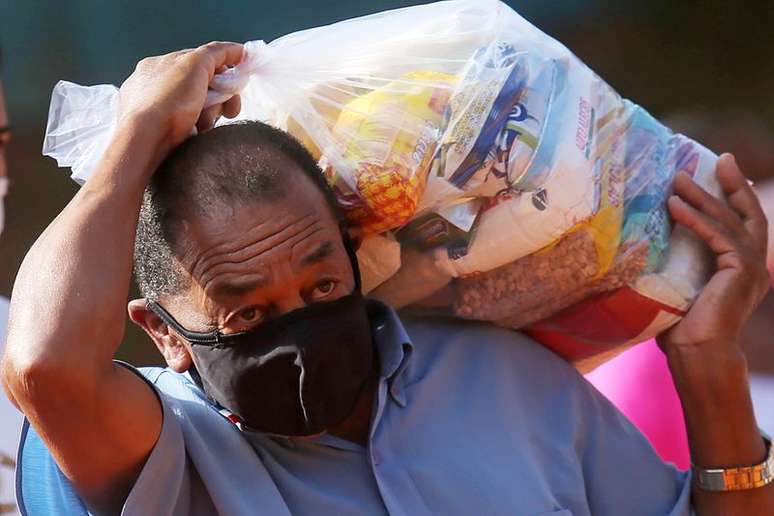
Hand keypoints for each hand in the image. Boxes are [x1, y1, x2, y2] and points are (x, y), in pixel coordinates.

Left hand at [117, 41, 243, 152]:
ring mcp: (156, 112)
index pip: (199, 61)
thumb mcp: (194, 64)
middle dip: (219, 98)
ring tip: (204, 124)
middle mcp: (154, 87)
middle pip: (201, 87)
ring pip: (197, 109)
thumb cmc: (167, 100)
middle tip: (229, 110)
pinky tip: (196, 134)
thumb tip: (238, 50)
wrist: (146, 141)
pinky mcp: (160, 135)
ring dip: (210, 115)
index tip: (237, 85)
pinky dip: (198, 129)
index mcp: (158, 65)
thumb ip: (217, 52)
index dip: (223, 70)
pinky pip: (190, 128)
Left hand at [658, 153, 769, 352]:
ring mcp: (752, 266)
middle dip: (733, 184)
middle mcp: (755, 264)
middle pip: (748, 212)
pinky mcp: (742, 269)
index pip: (741, 222)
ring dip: (703, 197)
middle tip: (719, 157)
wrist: (697, 352)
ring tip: (678, 178)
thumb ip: (681, 259)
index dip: (733, 194)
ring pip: (728, 220)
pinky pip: (717, 236)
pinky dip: (696, 219)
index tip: (719, 169)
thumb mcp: (681, 282)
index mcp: (743, 267)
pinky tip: (674, 206)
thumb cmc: (681, 326)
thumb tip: (650, 236)